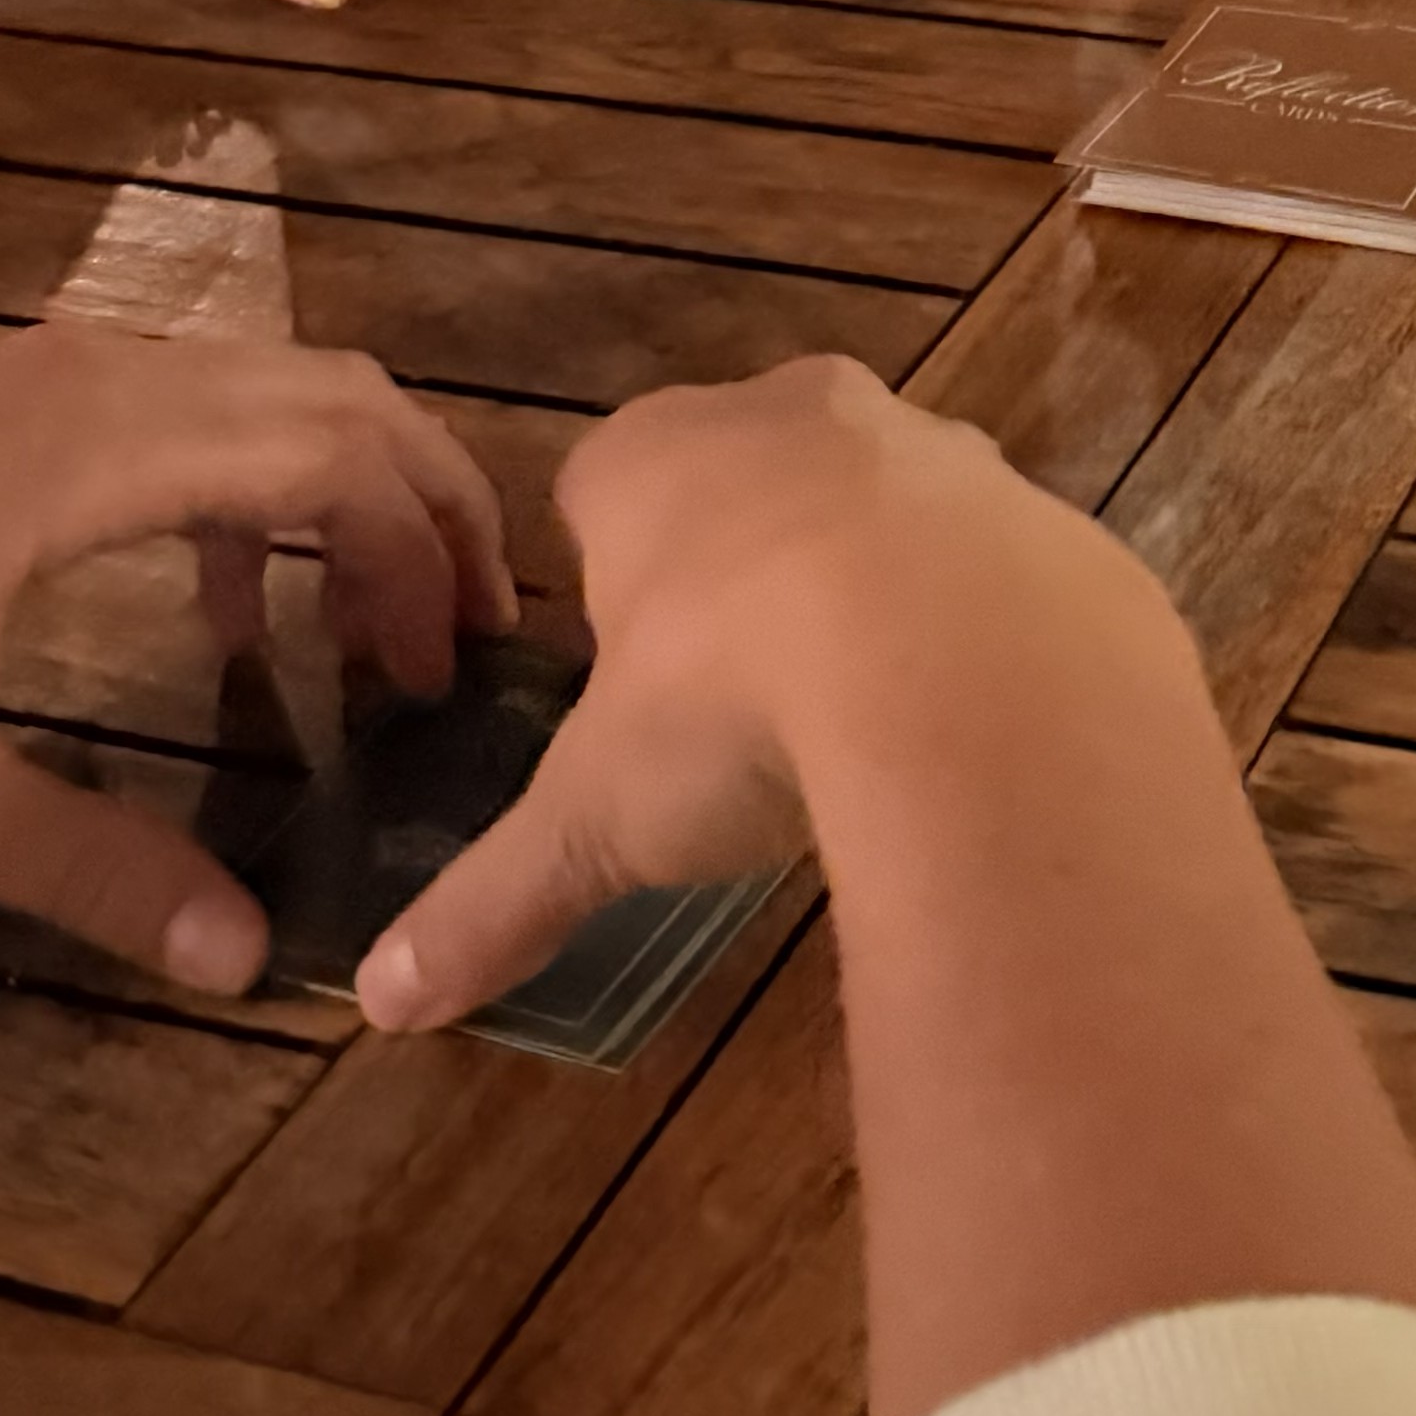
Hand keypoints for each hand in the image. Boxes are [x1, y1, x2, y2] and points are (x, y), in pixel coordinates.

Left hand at [0, 320, 513, 987]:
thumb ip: (94, 870)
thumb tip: (247, 959)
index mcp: (98, 443)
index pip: (336, 451)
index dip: (425, 553)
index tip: (453, 678)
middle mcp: (96, 374)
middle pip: (329, 393)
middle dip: (424, 505)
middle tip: (473, 643)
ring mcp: (44, 378)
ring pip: (263, 393)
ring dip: (343, 496)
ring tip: (379, 638)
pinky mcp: (3, 406)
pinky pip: (187, 417)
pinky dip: (253, 496)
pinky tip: (232, 620)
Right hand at [354, 357, 1155, 1028]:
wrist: (974, 665)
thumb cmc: (735, 705)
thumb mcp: (598, 818)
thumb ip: (491, 899)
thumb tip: (380, 1000)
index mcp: (653, 458)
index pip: (596, 486)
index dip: (605, 577)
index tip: (623, 672)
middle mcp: (787, 415)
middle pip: (740, 474)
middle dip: (735, 565)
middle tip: (736, 694)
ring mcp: (926, 443)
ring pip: (873, 500)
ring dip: (865, 584)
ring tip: (861, 720)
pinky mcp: (1034, 502)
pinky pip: (989, 560)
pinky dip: (973, 626)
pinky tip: (968, 724)